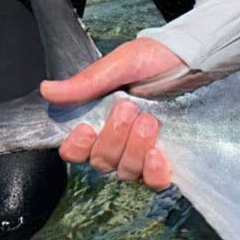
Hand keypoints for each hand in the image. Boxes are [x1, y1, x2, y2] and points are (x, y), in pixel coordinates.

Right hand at [40, 37, 184, 189]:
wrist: (190, 59)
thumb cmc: (153, 59)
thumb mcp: (120, 64)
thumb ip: (86, 81)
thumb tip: (48, 90)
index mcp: (98, 119)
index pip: (74, 150)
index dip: (76, 147)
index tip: (86, 129)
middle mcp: (116, 140)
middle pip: (100, 161)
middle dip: (114, 136)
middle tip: (129, 108)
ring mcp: (140, 152)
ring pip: (125, 171)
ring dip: (136, 147)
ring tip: (150, 120)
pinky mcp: (165, 158)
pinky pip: (153, 181)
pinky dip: (153, 172)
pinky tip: (158, 154)